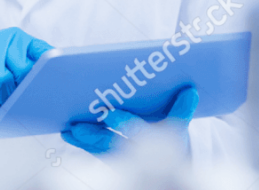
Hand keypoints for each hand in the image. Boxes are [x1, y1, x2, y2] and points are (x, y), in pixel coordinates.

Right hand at [0, 27, 53, 105]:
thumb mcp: (11, 58)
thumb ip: (30, 65)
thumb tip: (55, 86)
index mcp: (18, 38)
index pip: (40, 50)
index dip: (48, 68)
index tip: (52, 83)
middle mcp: (1, 39)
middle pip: (21, 68)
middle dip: (24, 90)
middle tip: (25, 102)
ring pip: (2, 78)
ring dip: (6, 98)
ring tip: (8, 108)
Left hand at [61, 86, 198, 154]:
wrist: (167, 166)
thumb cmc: (170, 139)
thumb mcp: (178, 126)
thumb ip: (181, 109)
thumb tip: (190, 90)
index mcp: (154, 141)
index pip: (137, 132)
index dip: (123, 123)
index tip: (108, 113)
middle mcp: (136, 151)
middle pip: (112, 143)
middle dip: (95, 134)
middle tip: (78, 126)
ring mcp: (122, 156)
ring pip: (100, 148)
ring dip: (83, 140)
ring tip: (68, 129)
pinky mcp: (111, 158)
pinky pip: (94, 151)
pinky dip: (81, 143)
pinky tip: (68, 133)